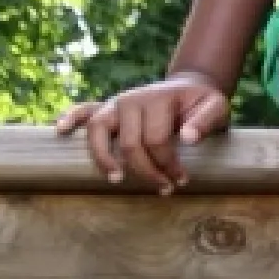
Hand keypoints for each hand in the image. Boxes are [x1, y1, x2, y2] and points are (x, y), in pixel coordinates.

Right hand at [55, 75, 231, 194]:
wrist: (191, 89)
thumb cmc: (203, 104)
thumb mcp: (217, 108)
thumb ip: (206, 121)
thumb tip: (187, 138)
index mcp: (158, 99)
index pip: (156, 140)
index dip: (168, 164)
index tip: (181, 181)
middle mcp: (132, 99)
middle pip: (129, 143)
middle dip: (146, 171)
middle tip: (164, 189)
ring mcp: (116, 103)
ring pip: (98, 129)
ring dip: (103, 157)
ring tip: (116, 179)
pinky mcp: (107, 108)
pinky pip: (84, 109)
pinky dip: (70, 117)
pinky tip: (60, 130)